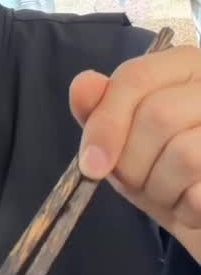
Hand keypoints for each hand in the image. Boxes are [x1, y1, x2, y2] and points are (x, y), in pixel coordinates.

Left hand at [70, 44, 200, 262]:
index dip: (106, 122)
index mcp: (185, 66)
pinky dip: (186, 208)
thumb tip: (83, 84)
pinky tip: (190, 206)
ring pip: (184, 154)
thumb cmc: (165, 173)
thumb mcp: (126, 142)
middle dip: (132, 162)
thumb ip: (100, 112)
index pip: (137, 76)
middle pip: (157, 115)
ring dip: (162, 189)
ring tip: (169, 194)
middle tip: (138, 184)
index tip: (91, 166)